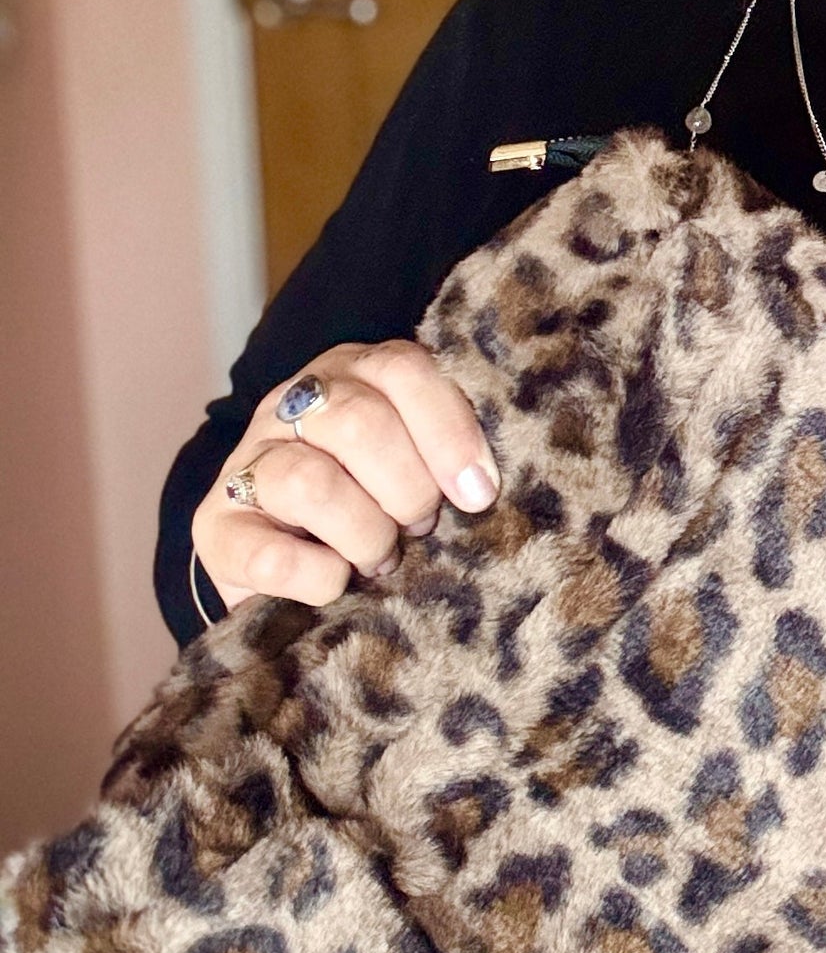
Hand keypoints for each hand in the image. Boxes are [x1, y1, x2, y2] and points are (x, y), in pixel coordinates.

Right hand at [192, 340, 498, 612]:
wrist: (289, 565)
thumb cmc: (379, 506)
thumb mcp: (420, 466)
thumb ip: (447, 454)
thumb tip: (482, 488)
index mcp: (353, 376)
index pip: (403, 371)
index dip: (448, 434)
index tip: (477, 493)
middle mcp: (293, 405)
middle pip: (358, 422)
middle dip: (407, 490)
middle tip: (419, 526)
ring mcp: (246, 463)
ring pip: (311, 483)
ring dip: (365, 534)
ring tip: (379, 558)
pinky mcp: (216, 529)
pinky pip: (270, 556)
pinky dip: (317, 578)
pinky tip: (336, 581)